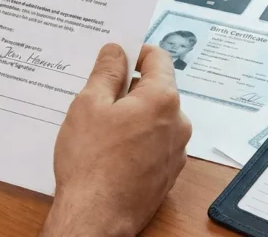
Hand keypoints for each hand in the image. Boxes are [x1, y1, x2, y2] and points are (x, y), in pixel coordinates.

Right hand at [41, 44, 191, 236]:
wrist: (96, 217)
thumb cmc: (90, 162)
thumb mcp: (89, 104)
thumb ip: (106, 72)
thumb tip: (116, 50)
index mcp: (163, 99)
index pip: (158, 58)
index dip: (136, 52)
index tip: (116, 57)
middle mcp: (179, 123)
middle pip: (157, 89)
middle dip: (130, 88)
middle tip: (98, 96)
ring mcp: (177, 150)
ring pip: (156, 118)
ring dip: (133, 115)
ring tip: (101, 128)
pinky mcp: (169, 172)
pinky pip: (155, 143)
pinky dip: (138, 139)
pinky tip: (111, 151)